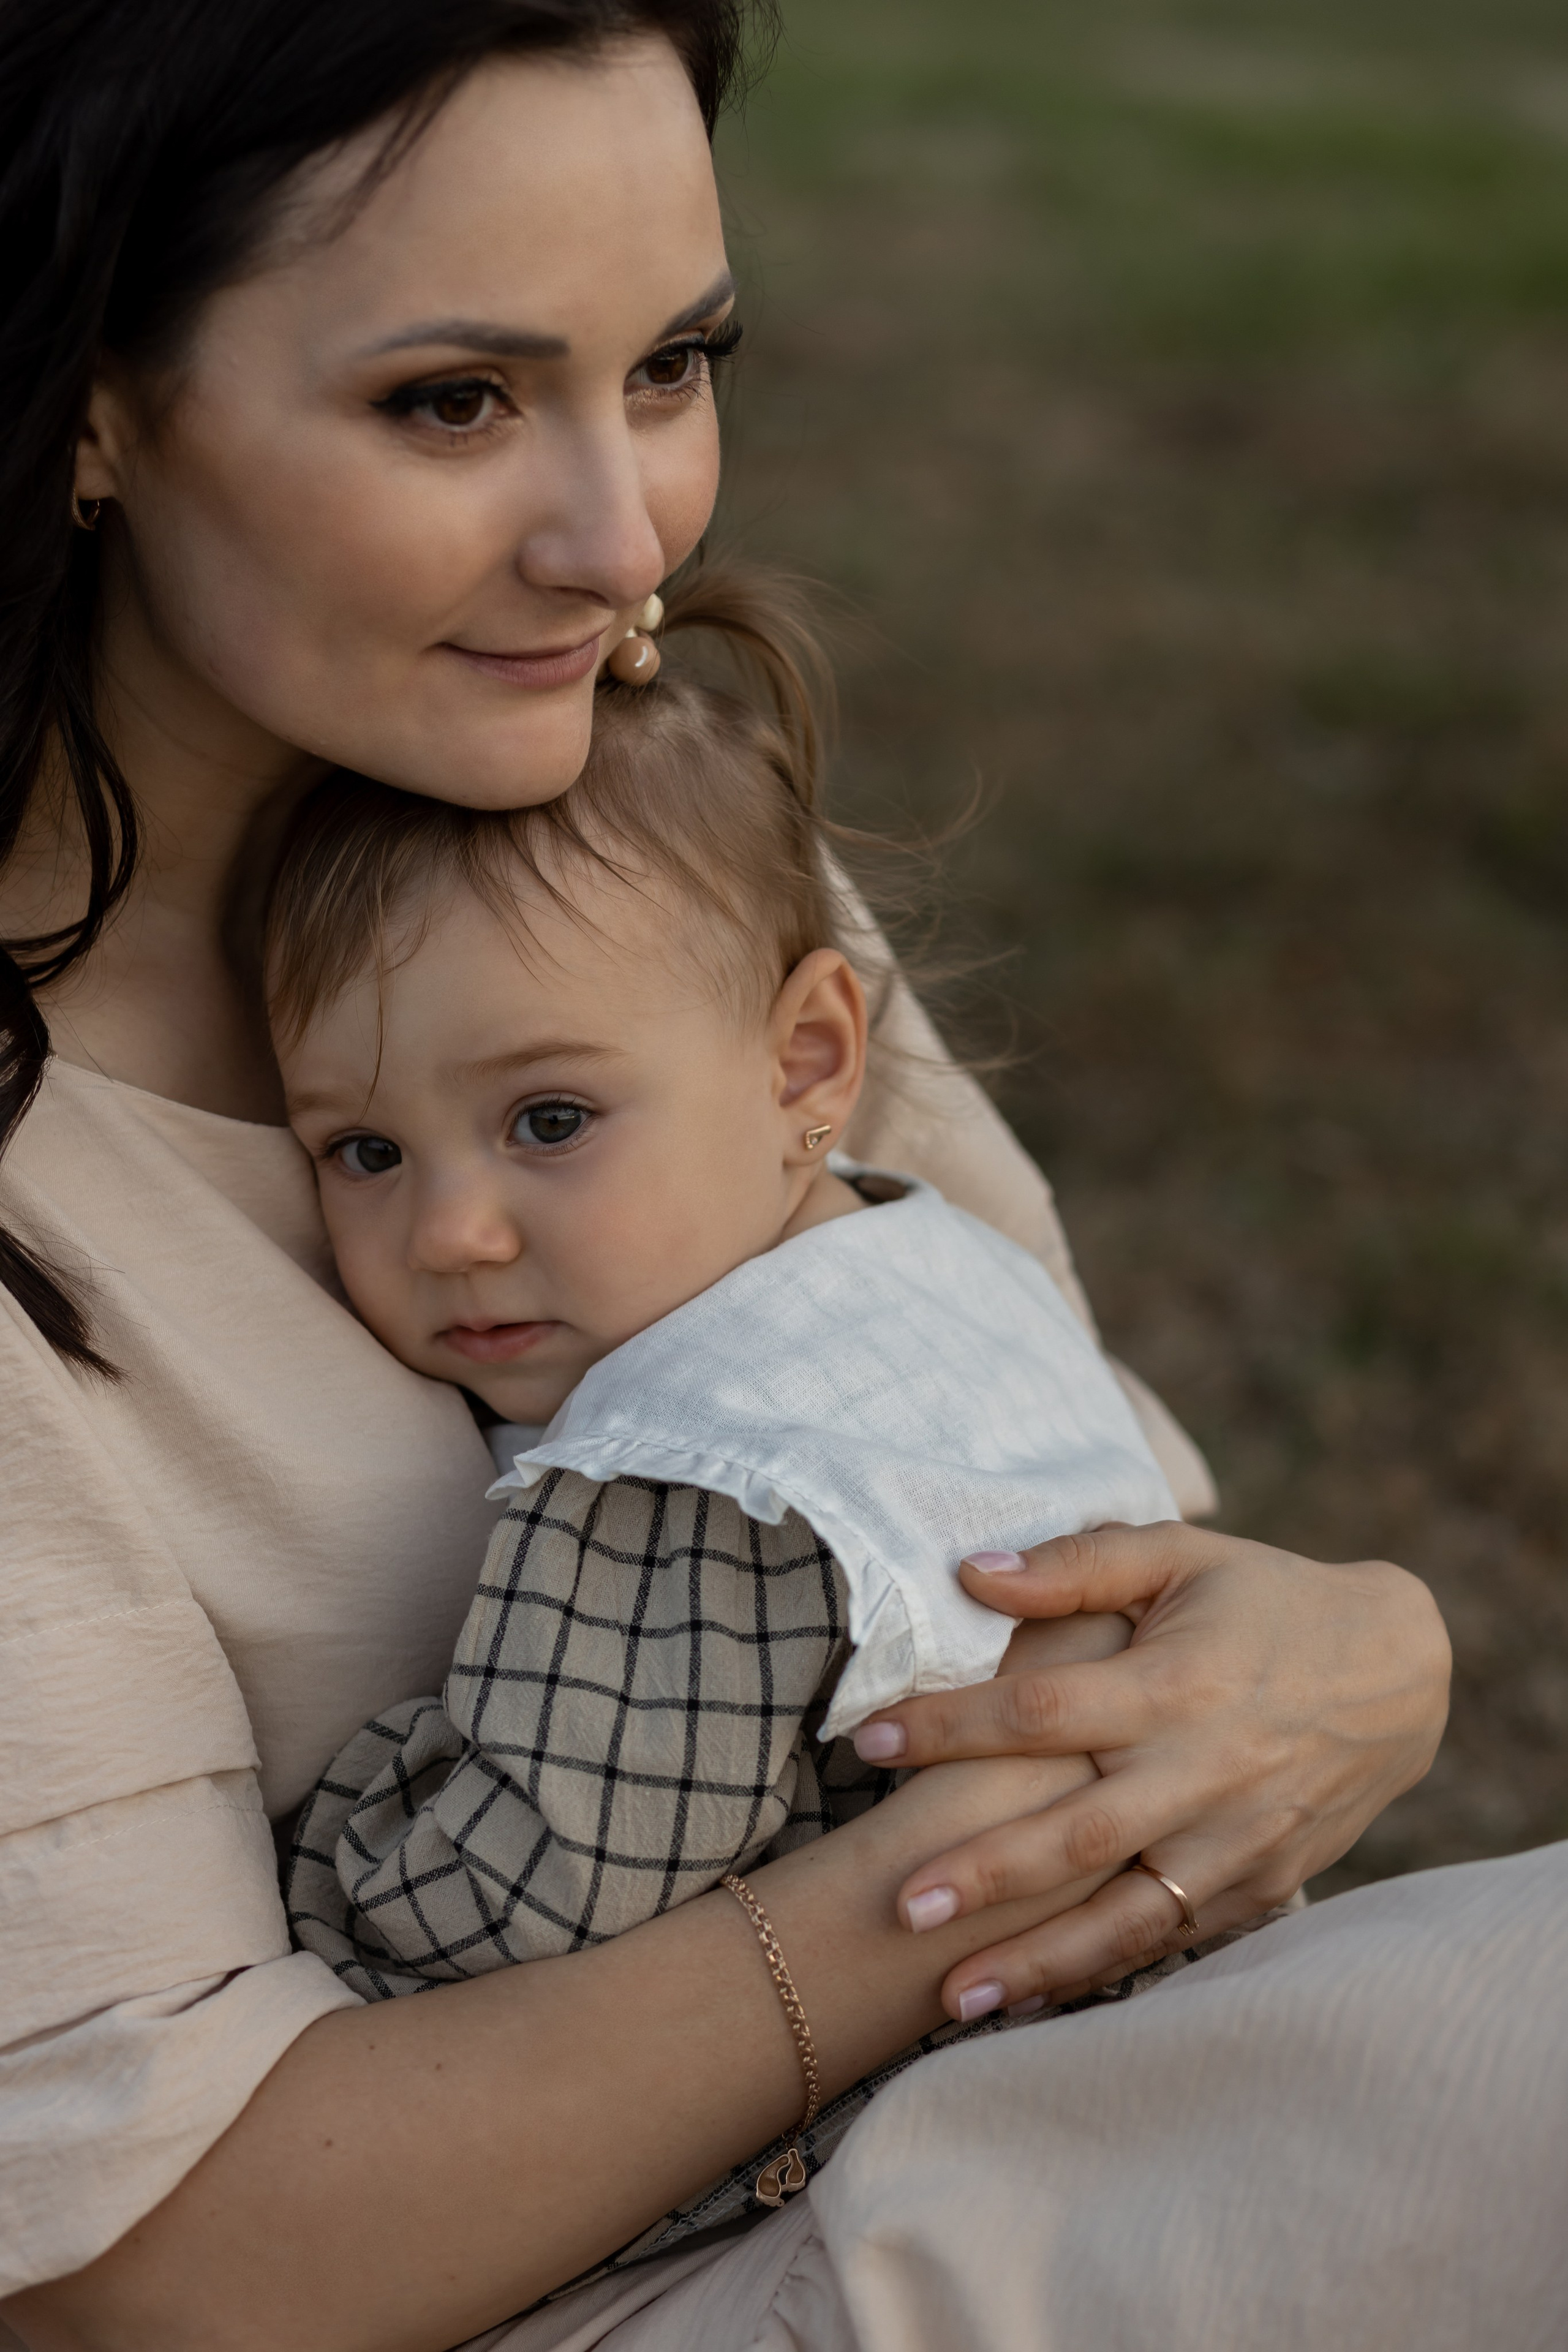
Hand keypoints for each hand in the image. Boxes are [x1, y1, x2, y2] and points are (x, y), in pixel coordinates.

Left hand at [852, 1521, 1450, 2020]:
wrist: (1395, 1669)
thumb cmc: (1264, 1598)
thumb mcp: (1180, 1555)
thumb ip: (1077, 1564)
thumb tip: (972, 1573)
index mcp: (1177, 1683)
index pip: (1041, 1712)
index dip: (949, 1726)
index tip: (866, 1739)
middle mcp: (1208, 1769)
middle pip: (1080, 1833)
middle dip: (986, 1875)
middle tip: (897, 1906)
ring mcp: (1240, 1838)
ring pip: (1128, 1914)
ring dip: (1042, 1959)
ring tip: (953, 1998)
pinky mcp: (1266, 1882)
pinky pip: (1178, 1939)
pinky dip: (1109, 1973)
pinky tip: (1039, 2000)